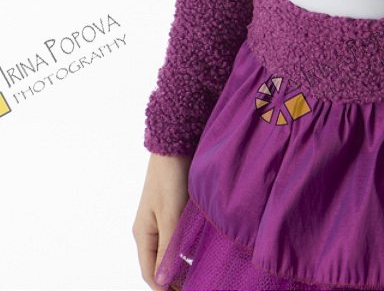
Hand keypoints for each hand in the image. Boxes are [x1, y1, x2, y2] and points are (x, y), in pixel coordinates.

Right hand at [132, 152, 191, 289]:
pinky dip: (190, 247)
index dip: (167, 288)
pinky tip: (205, 250)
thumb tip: (162, 282)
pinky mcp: (176, 210)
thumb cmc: (171, 178)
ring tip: (203, 274)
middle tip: (198, 285)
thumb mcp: (171, 215)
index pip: (151, 274)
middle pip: (160, 266)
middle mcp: (151, 230)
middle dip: (176, 279)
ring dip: (184, 263)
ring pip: (172, 252)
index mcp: (144, 235)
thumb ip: (169, 248)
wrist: (176, 142)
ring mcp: (163, 220)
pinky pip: (180, 236)